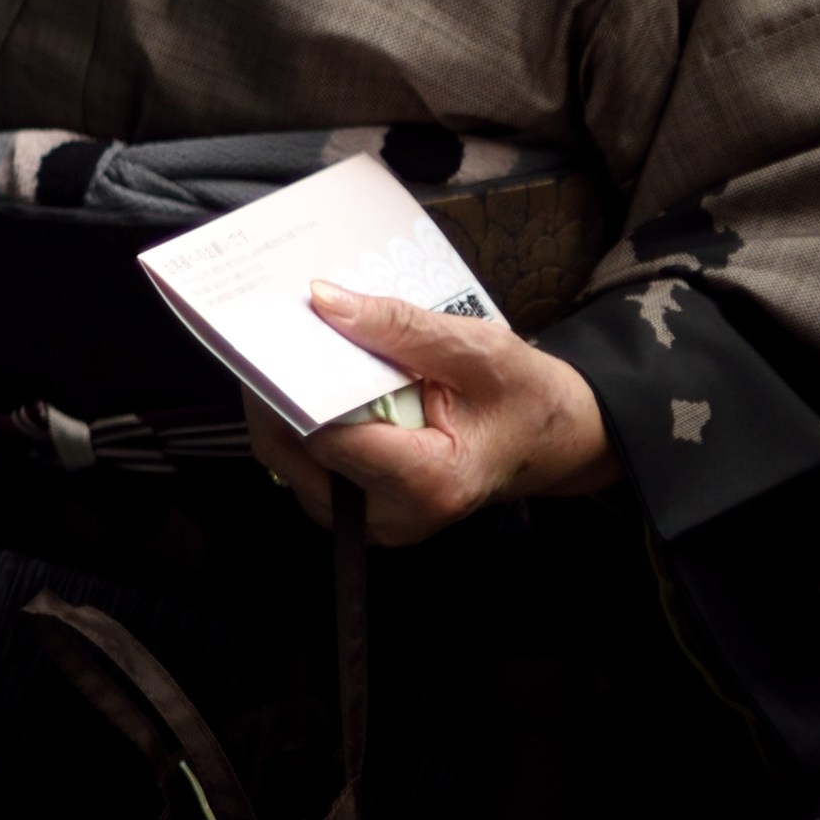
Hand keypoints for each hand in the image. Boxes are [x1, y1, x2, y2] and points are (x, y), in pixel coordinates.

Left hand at [249, 286, 621, 546]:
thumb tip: (323, 300)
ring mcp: (369, 520)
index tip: (273, 336)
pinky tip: (312, 381)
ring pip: (288, 457)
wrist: (549, 441)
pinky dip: (300, 419)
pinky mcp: (355, 508)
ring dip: (282, 403)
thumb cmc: (525, 398)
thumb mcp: (478, 349)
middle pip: (293, 449)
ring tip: (292, 352)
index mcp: (427, 482)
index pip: (325, 435)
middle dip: (275, 390)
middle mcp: (390, 516)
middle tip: (269, 333)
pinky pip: (304, 461)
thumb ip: (399, 327)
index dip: (292, 384)